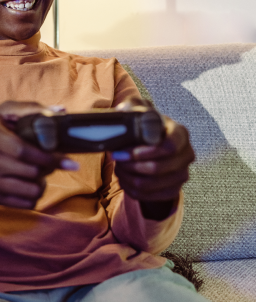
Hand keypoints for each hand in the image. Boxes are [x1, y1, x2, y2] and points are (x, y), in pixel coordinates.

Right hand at [0, 101, 77, 217]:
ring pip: (30, 191)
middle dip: (49, 168)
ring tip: (40, 173)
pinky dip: (34, 195)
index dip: (49, 157)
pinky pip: (25, 204)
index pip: (23, 151)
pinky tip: (30, 183)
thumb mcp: (4, 112)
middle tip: (52, 162)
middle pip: (30, 172)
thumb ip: (31, 109)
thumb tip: (61, 111)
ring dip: (42, 183)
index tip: (69, 161)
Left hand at [111, 98, 194, 218]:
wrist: (150, 145)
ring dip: (128, 177)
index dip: (148, 152)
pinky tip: (123, 178)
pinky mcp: (172, 189)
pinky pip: (148, 196)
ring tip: (118, 166)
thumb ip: (130, 106)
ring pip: (150, 184)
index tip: (130, 151)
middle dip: (132, 165)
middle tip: (116, 157)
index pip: (171, 146)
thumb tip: (123, 111)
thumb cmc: (142, 124)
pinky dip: (130, 189)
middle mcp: (186, 154)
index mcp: (180, 133)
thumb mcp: (136, 110)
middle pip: (158, 168)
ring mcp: (181, 174)